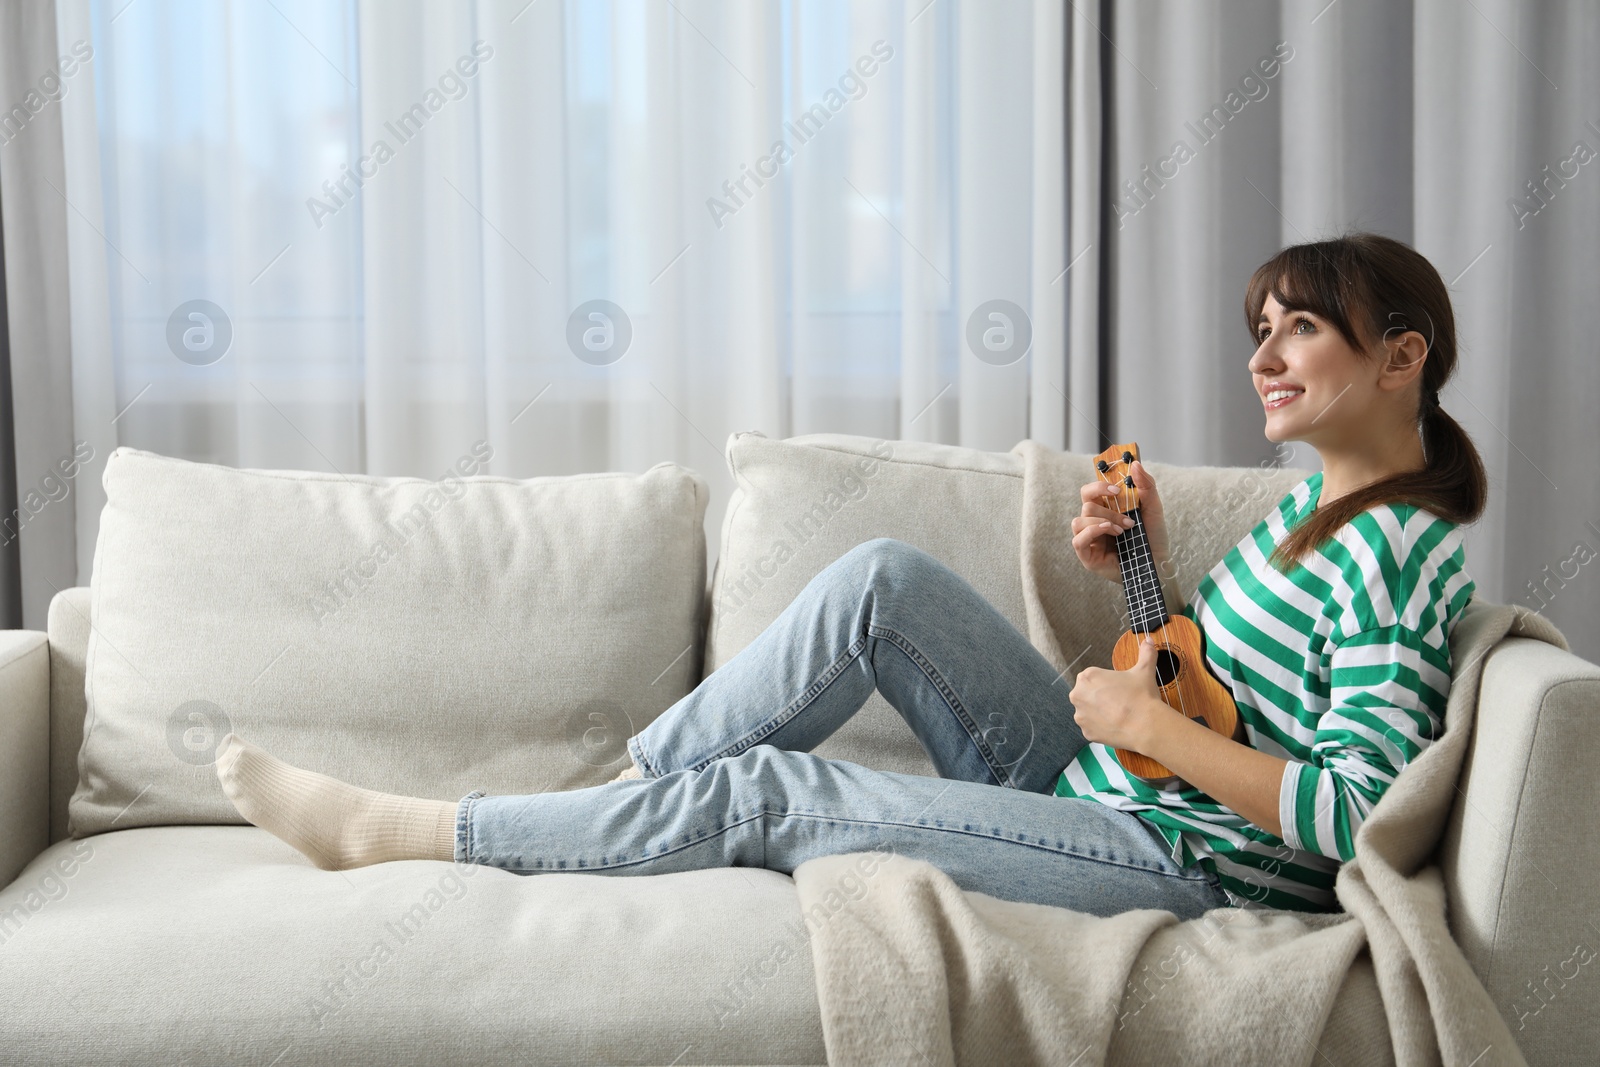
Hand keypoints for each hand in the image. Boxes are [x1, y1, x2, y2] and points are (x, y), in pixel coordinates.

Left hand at [1069, 636, 1170, 750]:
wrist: (1145, 725)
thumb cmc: (1141, 696)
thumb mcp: (1144, 670)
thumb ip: (1145, 653)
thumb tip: (1149, 640)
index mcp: (1087, 677)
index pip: (1093, 678)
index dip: (1107, 684)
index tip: (1119, 689)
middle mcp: (1078, 695)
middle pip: (1088, 694)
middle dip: (1100, 697)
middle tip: (1119, 702)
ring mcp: (1080, 715)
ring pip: (1088, 711)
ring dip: (1099, 712)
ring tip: (1117, 714)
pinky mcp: (1086, 732)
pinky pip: (1092, 728)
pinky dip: (1101, 727)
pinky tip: (1115, 725)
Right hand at [1071, 459, 1171, 583]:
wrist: (1158, 564)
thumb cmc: (1153, 537)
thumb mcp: (1153, 508)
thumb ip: (1146, 486)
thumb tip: (1136, 464)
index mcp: (1105, 510)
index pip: (1090, 491)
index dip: (1099, 485)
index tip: (1117, 489)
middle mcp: (1094, 522)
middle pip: (1086, 503)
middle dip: (1109, 509)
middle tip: (1128, 519)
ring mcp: (1089, 539)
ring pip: (1080, 519)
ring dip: (1104, 521)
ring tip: (1123, 531)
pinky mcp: (1087, 556)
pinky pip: (1077, 539)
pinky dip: (1092, 531)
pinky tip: (1109, 532)